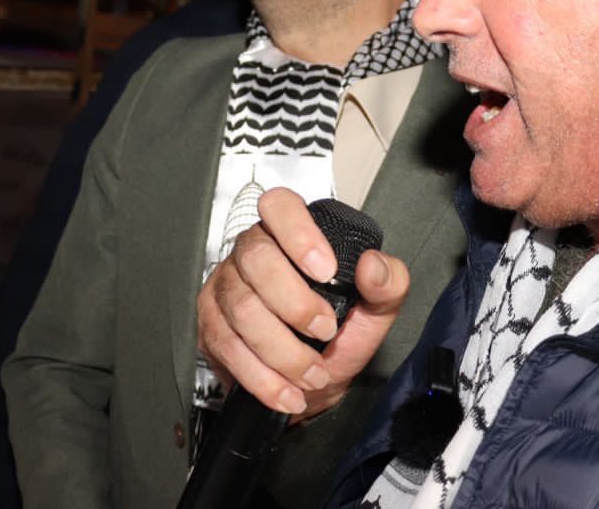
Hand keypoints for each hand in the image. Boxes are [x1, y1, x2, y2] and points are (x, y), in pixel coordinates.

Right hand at [196, 188, 409, 419]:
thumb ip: (388, 283)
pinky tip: (288, 392)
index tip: (326, 270)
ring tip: (313, 373)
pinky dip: (263, 377)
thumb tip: (373, 265)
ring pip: (243, 310)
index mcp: (290, 234)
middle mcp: (251, 252)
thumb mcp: (376, 310)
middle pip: (257, 261)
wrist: (312, 383)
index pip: (280, 206)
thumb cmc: (340, 336)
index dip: (299, 233)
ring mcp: (225, 287)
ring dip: (283, 352)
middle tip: (326, 331)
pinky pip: (228, 347)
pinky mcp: (210, 325)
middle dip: (296, 305)